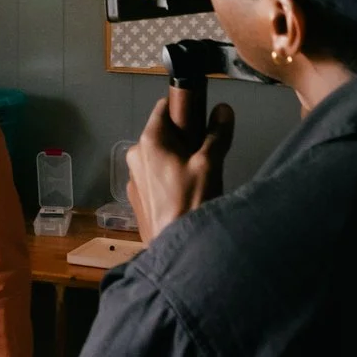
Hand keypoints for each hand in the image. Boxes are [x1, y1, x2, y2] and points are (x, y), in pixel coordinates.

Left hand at [127, 96, 235, 243]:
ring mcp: (133, 178)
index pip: (164, 107)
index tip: (202, 120)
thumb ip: (217, 134)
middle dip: (184, 140)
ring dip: (176, 162)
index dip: (185, 109)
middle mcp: (135, 155)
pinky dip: (168, 180)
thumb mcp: (210, 164)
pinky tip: (184, 196)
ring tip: (197, 181)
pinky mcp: (136, 198)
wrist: (175, 249)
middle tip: (205, 157)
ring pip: (159, 158)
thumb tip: (223, 109)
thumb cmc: (190, 202)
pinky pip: (154, 178)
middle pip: (163, 134)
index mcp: (149, 141)